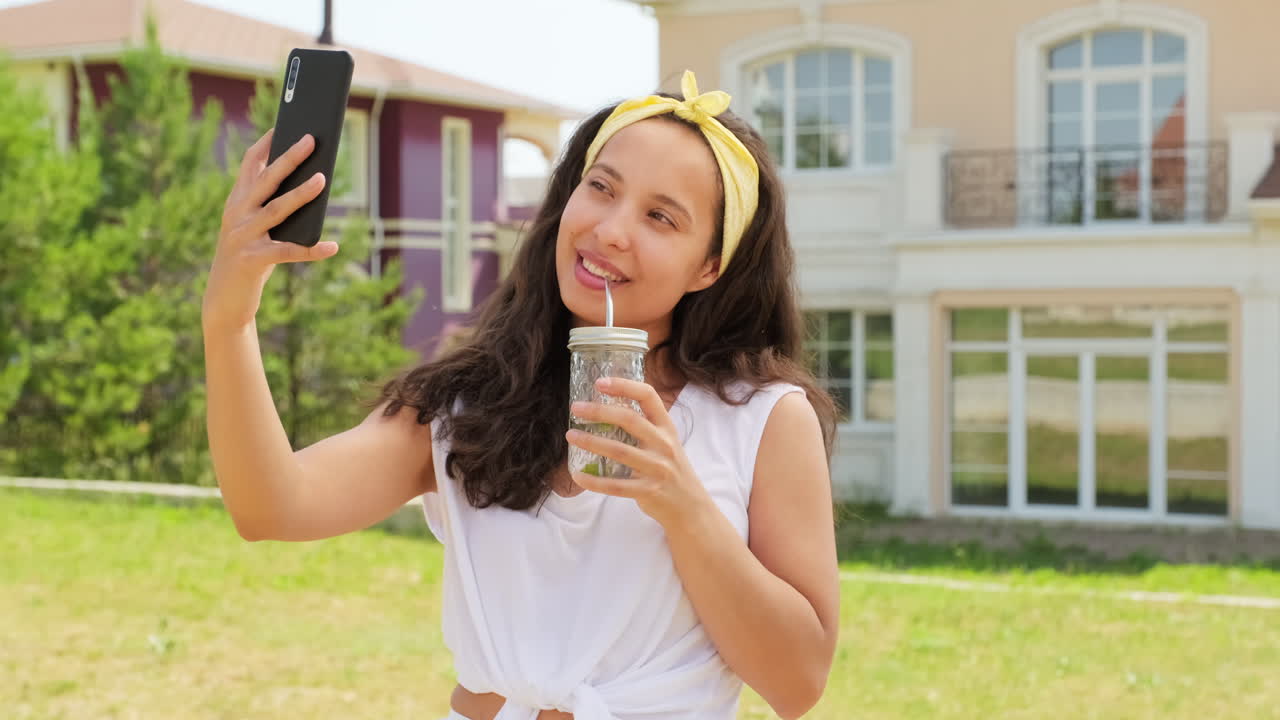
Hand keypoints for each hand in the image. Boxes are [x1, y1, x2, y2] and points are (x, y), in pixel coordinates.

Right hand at [202, 129, 336, 333]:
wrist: (223, 299)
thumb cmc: (248, 259)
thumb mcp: (254, 229)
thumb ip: (271, 209)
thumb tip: (311, 188)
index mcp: (236, 202)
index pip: (249, 165)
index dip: (266, 145)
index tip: (282, 126)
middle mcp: (236, 214)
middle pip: (266, 180)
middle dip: (289, 158)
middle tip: (311, 140)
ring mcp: (242, 236)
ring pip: (277, 209)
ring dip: (302, 193)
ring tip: (323, 179)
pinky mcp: (253, 260)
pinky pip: (288, 252)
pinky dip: (312, 250)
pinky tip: (332, 247)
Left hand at [565, 377, 712, 529]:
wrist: (690, 506)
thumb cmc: (671, 469)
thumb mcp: (665, 442)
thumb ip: (644, 427)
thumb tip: (605, 410)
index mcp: (666, 427)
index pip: (648, 396)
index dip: (624, 385)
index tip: (600, 382)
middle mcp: (664, 444)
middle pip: (629, 419)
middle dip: (599, 411)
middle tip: (575, 408)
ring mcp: (657, 468)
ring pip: (618, 451)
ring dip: (591, 442)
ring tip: (571, 436)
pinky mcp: (648, 491)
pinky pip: (616, 485)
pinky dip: (594, 481)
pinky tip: (577, 475)